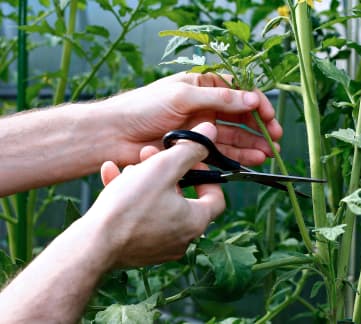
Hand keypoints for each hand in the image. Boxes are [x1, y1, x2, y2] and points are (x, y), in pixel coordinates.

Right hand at [84, 122, 223, 267]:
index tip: (189, 161)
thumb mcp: (162, 168)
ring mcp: (159, 247)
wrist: (91, 246)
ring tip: (129, 167)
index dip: (206, 174)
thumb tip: (211, 131)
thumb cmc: (130, 206)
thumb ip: (190, 149)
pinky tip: (111, 176)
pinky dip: (129, 199)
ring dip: (144, 182)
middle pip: (182, 198)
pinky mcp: (137, 250)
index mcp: (196, 222)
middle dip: (165, 172)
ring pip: (158, 205)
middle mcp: (182, 238)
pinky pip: (139, 219)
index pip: (216, 197)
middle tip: (150, 156)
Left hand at [101, 72, 281, 166]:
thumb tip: (252, 98)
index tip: (268, 117)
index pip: (238, 92)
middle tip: (276, 139)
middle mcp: (205, 107)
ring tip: (268, 154)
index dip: (256, 103)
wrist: (113, 135)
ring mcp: (201, 129)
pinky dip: (238, 157)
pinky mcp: (195, 150)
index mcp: (202, 86)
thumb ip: (220, 98)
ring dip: (252, 145)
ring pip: (234, 136)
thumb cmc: (143, 107)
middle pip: (241, 116)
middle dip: (259, 128)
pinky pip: (222, 153)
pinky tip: (252, 161)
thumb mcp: (183, 96)